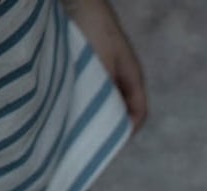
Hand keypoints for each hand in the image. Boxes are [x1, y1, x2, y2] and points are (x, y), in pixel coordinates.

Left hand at [65, 0, 146, 129]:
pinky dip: (83, 96)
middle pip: (122, 107)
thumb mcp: (101, 64)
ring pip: (105, 98)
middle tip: (89, 139)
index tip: (108, 146)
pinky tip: (67, 99)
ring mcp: (108, 67)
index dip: (127, 131)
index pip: (138, 113)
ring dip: (94, 110)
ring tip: (76, 122)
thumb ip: (106, 92)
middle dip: (108, 124)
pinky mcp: (92, 61)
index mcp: (132, 76)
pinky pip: (91, 86)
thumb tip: (107, 121)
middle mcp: (123, 73)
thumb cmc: (92, 27)